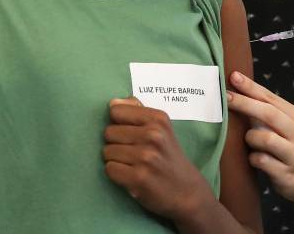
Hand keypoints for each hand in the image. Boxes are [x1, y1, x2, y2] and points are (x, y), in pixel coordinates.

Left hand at [103, 98, 213, 224]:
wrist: (186, 190)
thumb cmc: (169, 156)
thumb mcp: (161, 128)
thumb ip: (138, 111)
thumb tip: (113, 101)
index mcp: (158, 119)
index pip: (116, 111)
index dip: (119, 123)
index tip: (131, 133)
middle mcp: (153, 135)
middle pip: (109, 132)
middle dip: (116, 143)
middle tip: (133, 152)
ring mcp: (145, 157)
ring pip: (107, 151)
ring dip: (116, 160)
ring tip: (133, 164)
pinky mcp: (138, 178)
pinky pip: (109, 169)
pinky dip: (116, 174)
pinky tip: (131, 175)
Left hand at [225, 72, 293, 224]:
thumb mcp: (289, 128)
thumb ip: (268, 114)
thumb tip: (238, 96)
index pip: (271, 98)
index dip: (251, 87)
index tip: (233, 76)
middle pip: (269, 113)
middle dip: (245, 103)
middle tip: (226, 97)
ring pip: (266, 138)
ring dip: (251, 138)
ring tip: (250, 142)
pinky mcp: (286, 174)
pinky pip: (262, 162)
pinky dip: (254, 158)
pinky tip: (255, 159)